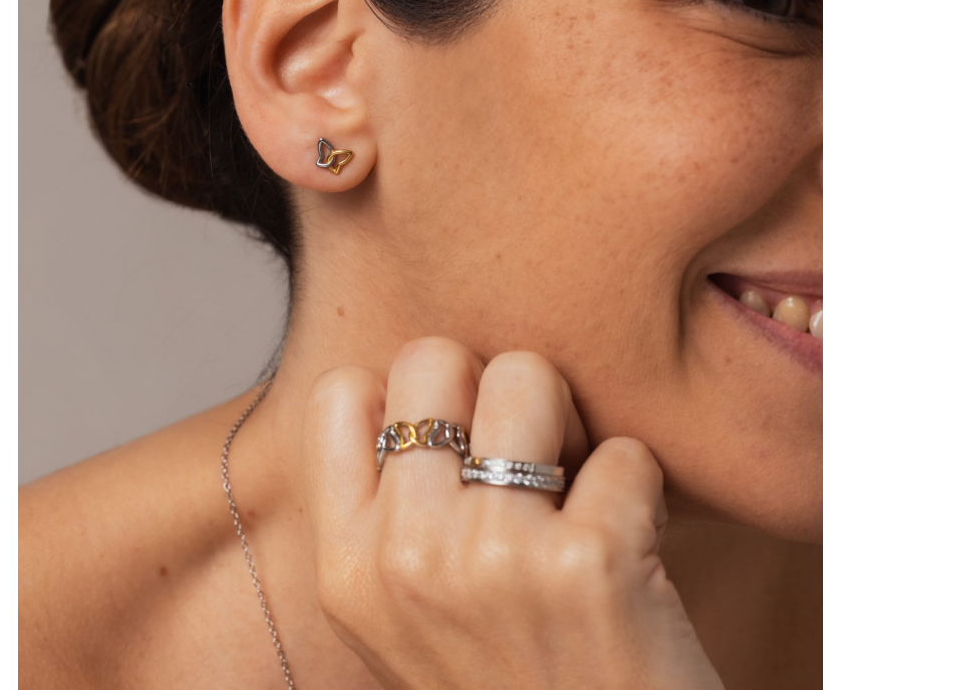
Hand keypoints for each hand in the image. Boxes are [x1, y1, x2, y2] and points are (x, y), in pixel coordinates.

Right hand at [303, 336, 723, 688]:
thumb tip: (431, 391)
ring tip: (577, 490)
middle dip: (489, 391)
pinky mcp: (588, 566)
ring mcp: (492, 558)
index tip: (452, 444)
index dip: (406, 401)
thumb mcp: (405, 621)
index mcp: (346, 570)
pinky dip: (642, 493)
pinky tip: (635, 556)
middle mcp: (404, 557)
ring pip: (529, 376)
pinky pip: (626, 453)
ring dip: (569, 422)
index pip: (339, 395)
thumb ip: (393, 517)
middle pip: (434, 359)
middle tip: (524, 457)